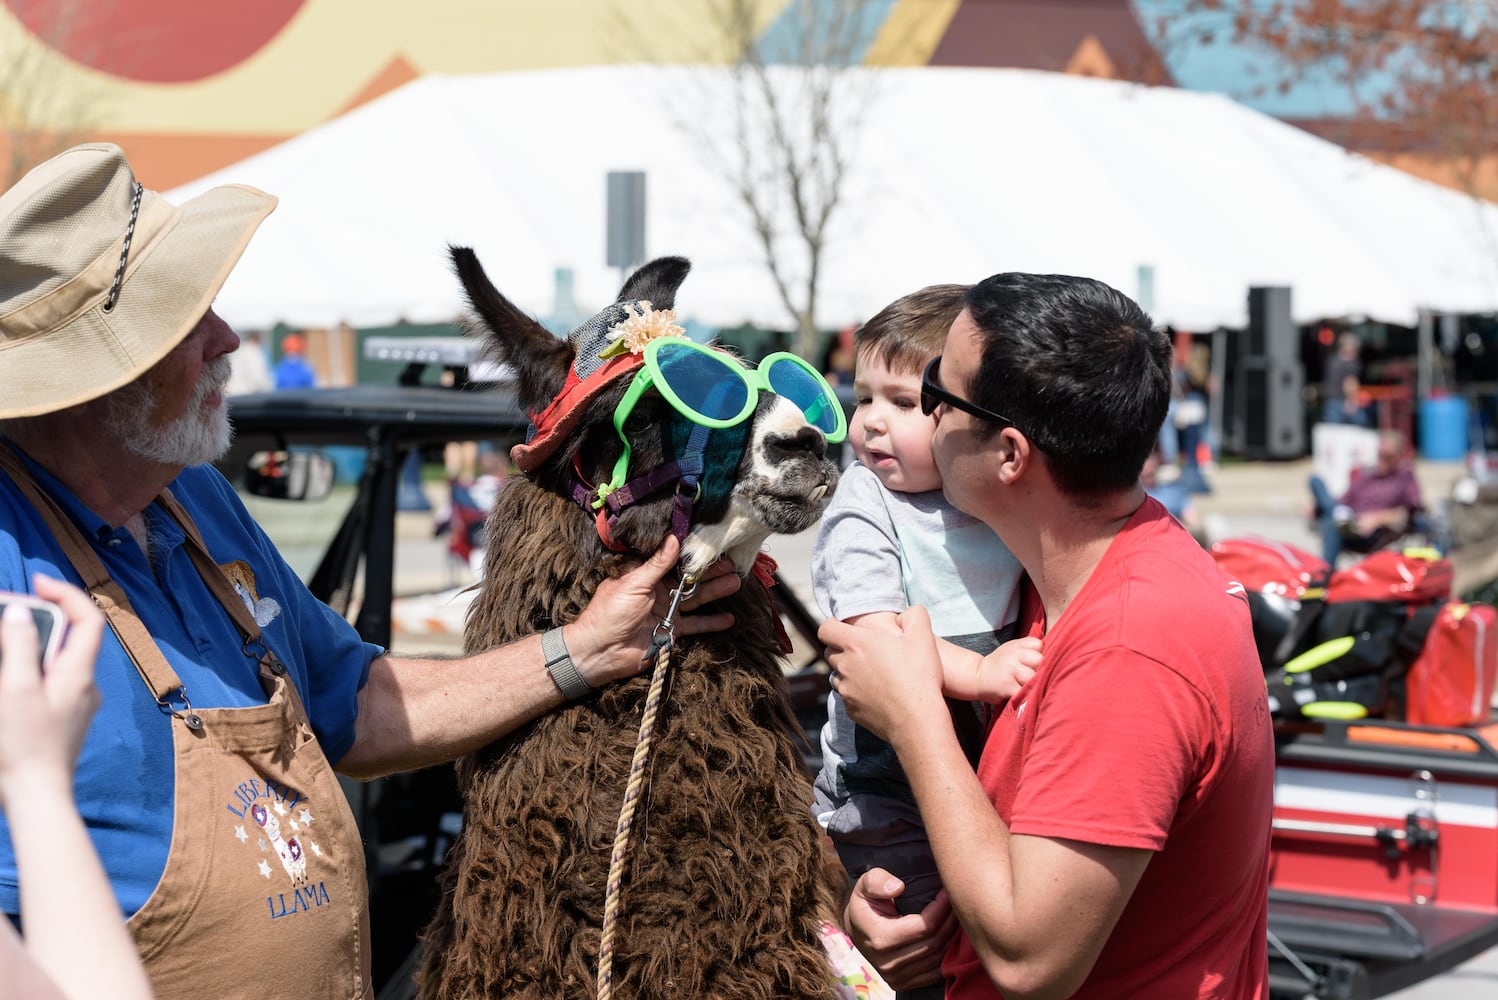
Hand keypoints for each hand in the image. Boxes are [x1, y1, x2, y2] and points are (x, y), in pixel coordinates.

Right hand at [0, 577, 104, 805]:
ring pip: (59, 659)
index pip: (88, 619)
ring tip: (4, 639)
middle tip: (8, 612)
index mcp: (79, 674)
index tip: (37, 583)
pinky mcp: (63, 718)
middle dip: (41, 618)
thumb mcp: (15, 689)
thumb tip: (21, 612)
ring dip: (33, 644)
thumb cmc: (24, 746)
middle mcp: (85, 685)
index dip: (66, 594)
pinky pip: (51, 681)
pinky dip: (32, 668)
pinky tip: (9, 676)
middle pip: (72, 637)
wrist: (36, 796)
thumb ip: (20, 647)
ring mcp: (76, 703)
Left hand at [567, 536, 739, 685]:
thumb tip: (674, 538)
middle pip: (689, 578)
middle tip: (732, 562)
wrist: (602, 652)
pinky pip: (695, 625)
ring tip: (735, 582)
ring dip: (715, 591)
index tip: (711, 542)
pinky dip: (712, 622)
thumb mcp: (634, 583)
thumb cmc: (610, 613)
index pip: (673, 559)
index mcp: (646, 575)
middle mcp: (658, 590)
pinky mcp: (672, 631)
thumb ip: (657, 564)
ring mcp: (666, 611)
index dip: (691, 552)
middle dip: (710, 570)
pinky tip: (729, 619)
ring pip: (696, 598)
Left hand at [820, 605, 945, 744]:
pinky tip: (877, 694)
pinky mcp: (850, 709)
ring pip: (837, 675)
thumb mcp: (923, 636)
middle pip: (830, 652)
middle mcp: (845, 666)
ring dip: (848, 672)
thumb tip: (910, 611)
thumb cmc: (919, 676)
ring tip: (873, 674)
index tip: (845, 628)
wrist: (917, 719)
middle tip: (865, 651)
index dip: (832, 626)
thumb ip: (914, 615)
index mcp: (856, 644)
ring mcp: (845, 690)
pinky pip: (846, 696)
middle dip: (842, 649)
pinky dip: (856, 693)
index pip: (825, 629)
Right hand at [844, 868, 957, 989]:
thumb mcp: (864, 884)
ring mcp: (896, 977)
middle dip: (950, 921)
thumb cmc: (865, 902)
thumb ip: (878, 881)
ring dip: (952, 937)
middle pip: (934, 943)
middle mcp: (888, 963)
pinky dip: (947, 955)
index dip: (940, 908)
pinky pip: (936, 972)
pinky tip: (950, 936)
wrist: (856, 928)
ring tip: (956, 916)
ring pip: (938, 959)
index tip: (946, 891)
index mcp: (880, 939)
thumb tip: (898, 887)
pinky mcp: (903, 983)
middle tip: (957, 901)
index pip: (924, 927)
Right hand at [974, 636, 1041, 702]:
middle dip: (1038, 669)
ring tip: (1025, 685)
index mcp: (1016, 646)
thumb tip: (1053, 652)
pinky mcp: (1007, 687)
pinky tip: (1021, 693)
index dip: (1039, 653)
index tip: (1034, 662)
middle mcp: (1012, 656)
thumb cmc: (1001, 664)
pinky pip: (1025, 692)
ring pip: (1033, 677)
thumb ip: (1029, 647)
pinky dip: (1026, 696)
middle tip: (1031, 675)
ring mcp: (1010, 671)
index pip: (1038, 645)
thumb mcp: (1012, 649)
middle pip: (1039, 660)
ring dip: (1032, 684)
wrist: (978, 676)